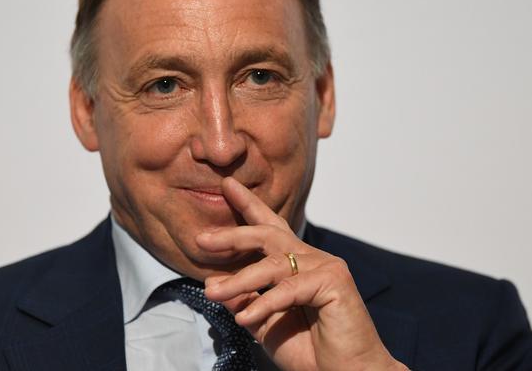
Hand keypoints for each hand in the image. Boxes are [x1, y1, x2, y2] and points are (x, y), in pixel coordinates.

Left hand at [196, 177, 406, 370]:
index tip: (226, 186)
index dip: (248, 205)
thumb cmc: (309, 351)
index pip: (270, 227)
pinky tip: (245, 318)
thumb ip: (244, 300)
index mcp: (296, 263)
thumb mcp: (264, 322)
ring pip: (272, 264)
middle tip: (201, 239)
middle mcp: (311, 258)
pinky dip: (264, 303)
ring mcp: (325, 266)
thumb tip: (213, 282)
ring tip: (213, 293)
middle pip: (268, 235)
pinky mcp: (334, 282)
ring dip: (239, 279)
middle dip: (233, 235)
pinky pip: (289, 288)